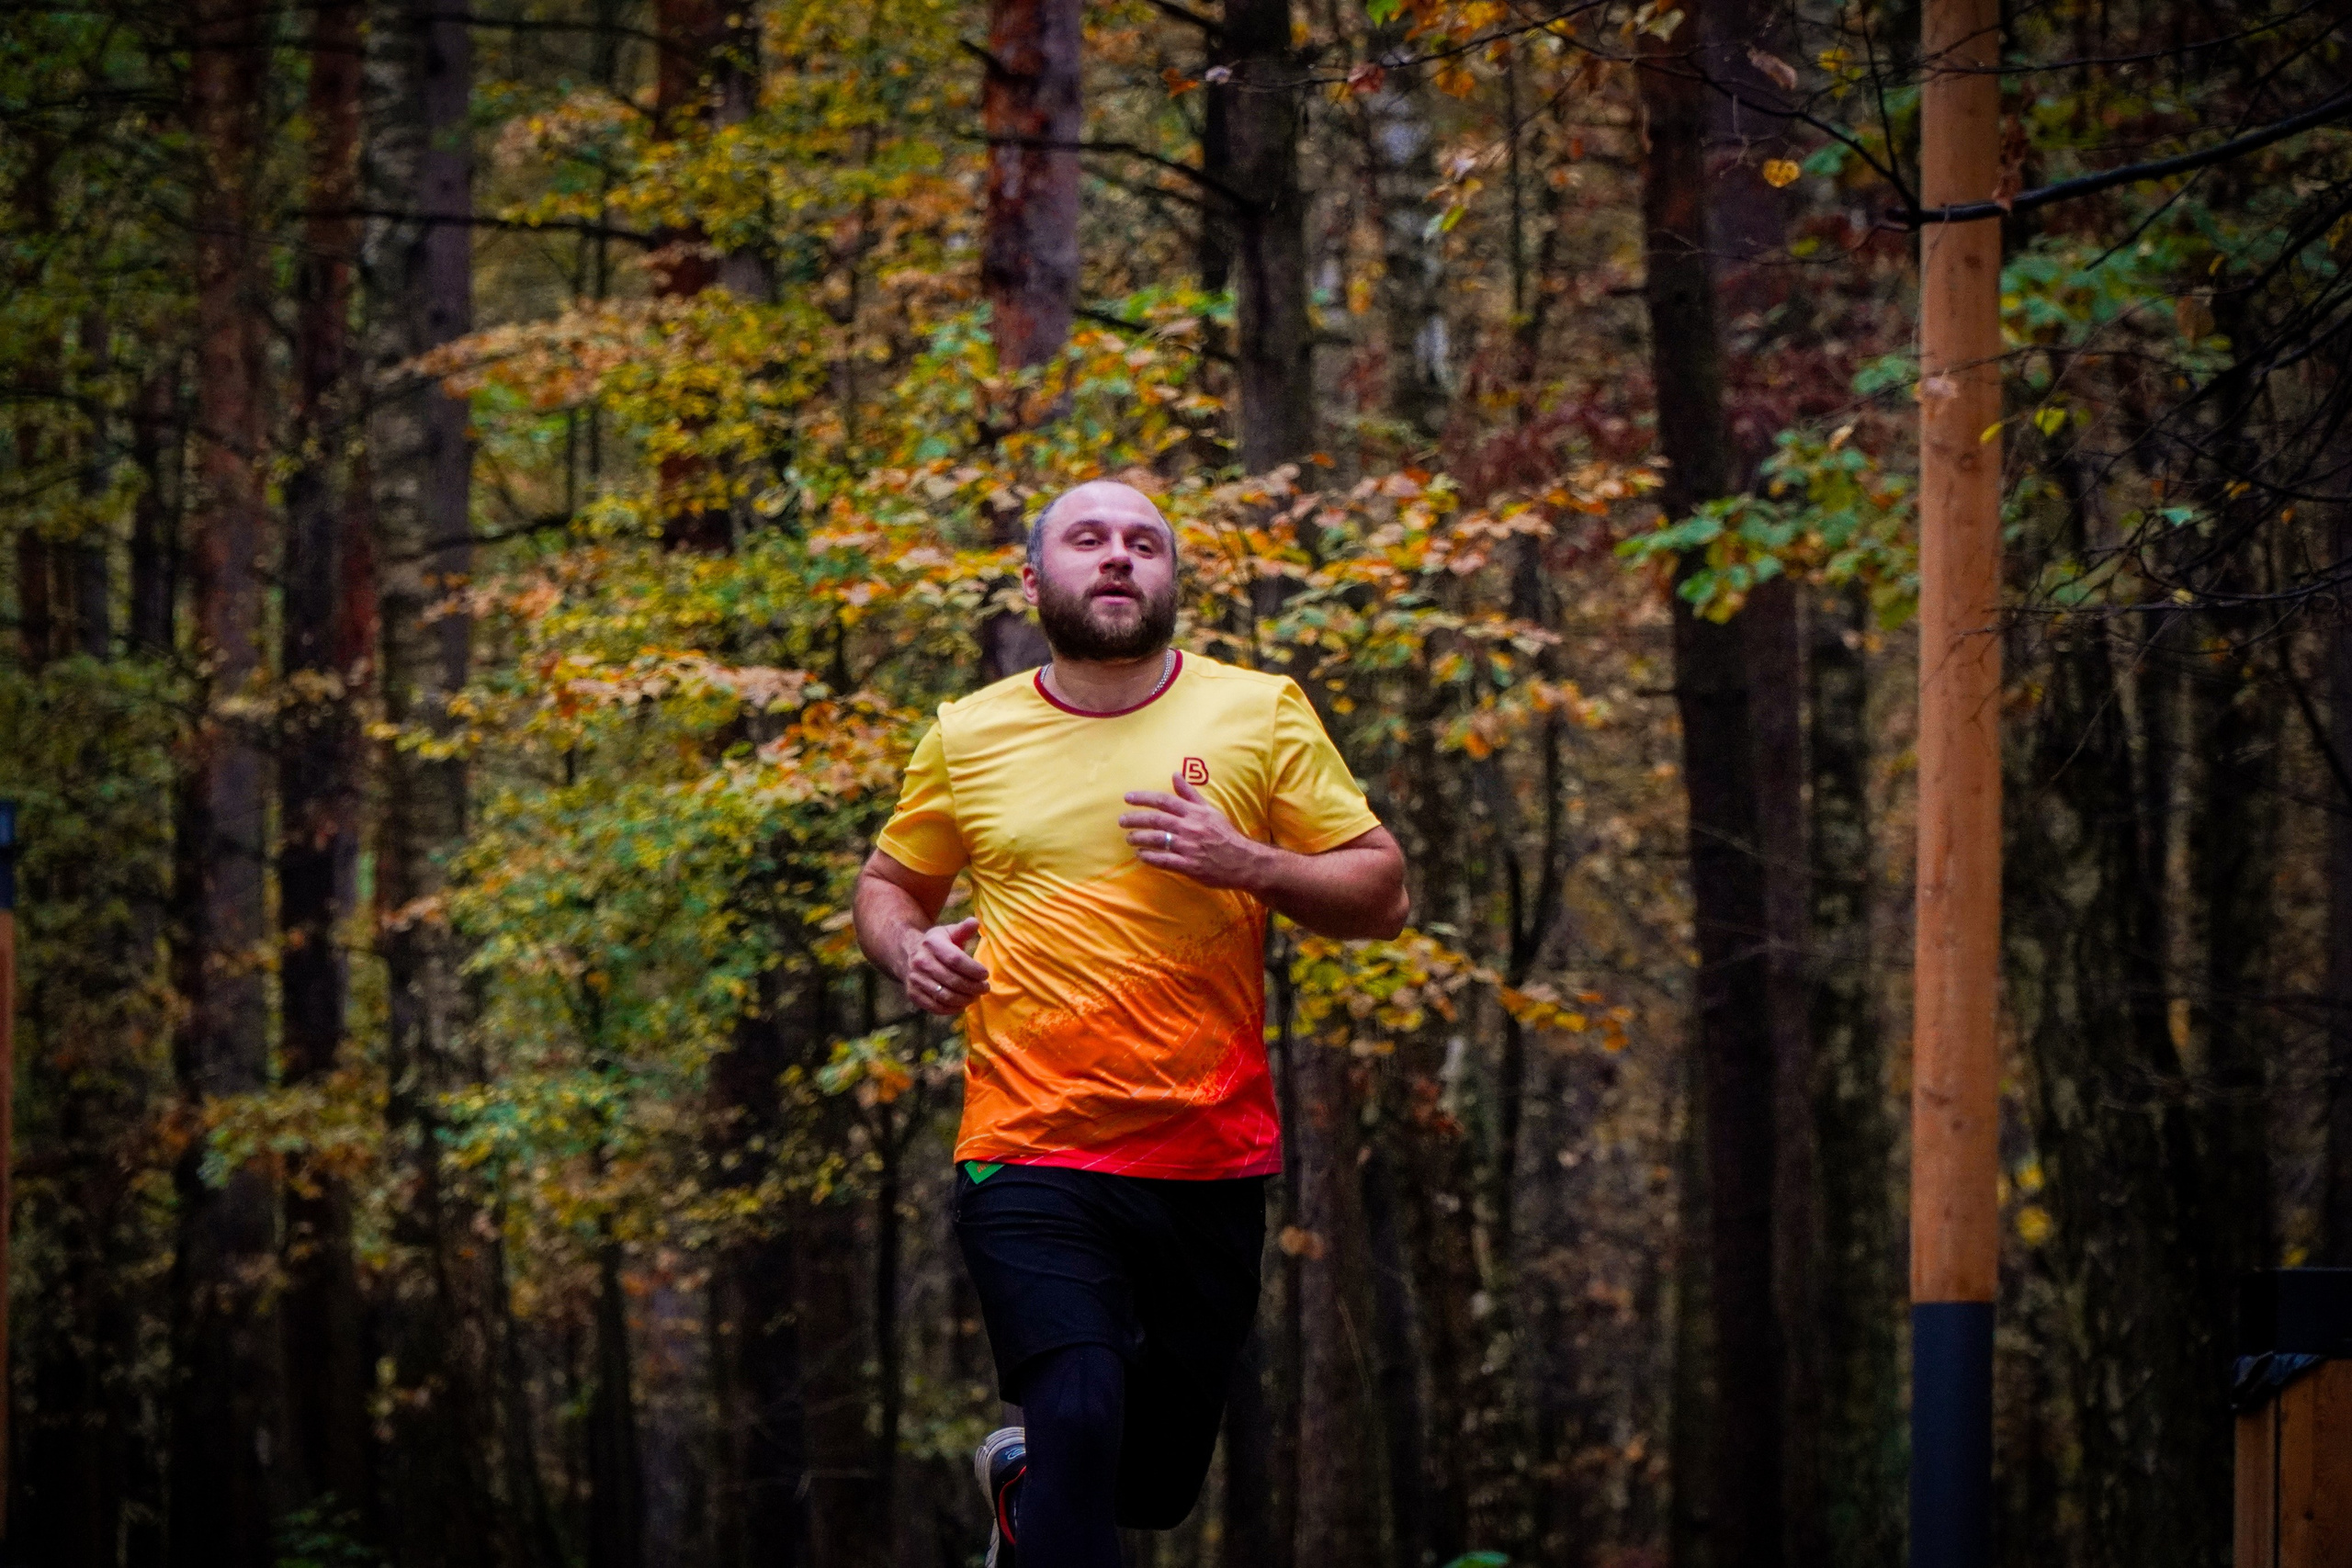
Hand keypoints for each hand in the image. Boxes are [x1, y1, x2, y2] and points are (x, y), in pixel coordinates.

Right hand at [898, 916, 988, 1015]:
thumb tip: (974, 922)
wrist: (907, 955)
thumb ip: (963, 929)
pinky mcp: (913, 994)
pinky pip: (935, 1007)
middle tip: (985, 988)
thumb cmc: (936, 944)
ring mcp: (915, 980)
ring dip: (965, 999)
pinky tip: (962, 1004)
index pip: (955, 960)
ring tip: (976, 996)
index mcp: (931, 944)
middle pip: (952, 980)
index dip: (973, 969)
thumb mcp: (948, 933)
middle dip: (973, 987)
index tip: (985, 974)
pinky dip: (952, 1009)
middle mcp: (920, 962)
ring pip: (945, 996)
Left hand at [1119, 774, 1268, 891]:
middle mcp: (1189, 827)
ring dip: (1139, 838)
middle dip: (1135, 819)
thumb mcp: (1209, 810)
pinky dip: (1149, 857)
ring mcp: (1188, 847)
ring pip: (1156, 839)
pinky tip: (1140, 855)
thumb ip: (1190, 794)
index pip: (1164, 800)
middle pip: (1156, 819)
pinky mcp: (1189, 865)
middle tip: (1122, 821)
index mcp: (1194, 812)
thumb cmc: (1224, 834)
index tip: (1128, 798)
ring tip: (1129, 838)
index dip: (1143, 798)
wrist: (1242, 860)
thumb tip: (1175, 774)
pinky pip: (1163, 860)